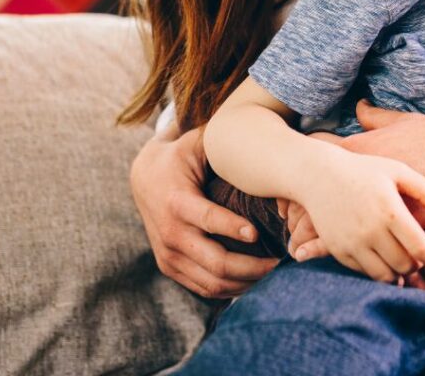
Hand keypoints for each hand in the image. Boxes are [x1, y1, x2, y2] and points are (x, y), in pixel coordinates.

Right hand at [129, 125, 277, 297]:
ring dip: (244, 282)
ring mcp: (168, 255)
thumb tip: (258, 135)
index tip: (258, 233)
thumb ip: (221, 142)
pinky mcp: (170, 267)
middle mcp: (170, 234)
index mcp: (177, 202)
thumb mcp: (196, 144)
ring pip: (211, 282)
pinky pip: (202, 288)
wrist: (144, 177)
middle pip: (215, 262)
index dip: (234, 228)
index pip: (208, 220)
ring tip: (273, 274)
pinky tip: (253, 280)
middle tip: (280, 261)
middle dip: (251, 266)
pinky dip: (230, 289)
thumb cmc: (181, 156)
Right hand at [299, 142, 424, 283]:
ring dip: (398, 273)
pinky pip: (364, 273)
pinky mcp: (339, 251)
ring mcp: (353, 244)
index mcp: (390, 211)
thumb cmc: (364, 170)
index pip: (420, 247)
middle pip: (405, 265)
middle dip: (417, 266)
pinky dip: (377, 271)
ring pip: (385, 276)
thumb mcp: (397, 171)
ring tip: (403, 263)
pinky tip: (383, 260)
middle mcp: (371, 231)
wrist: (320, 175)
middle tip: (419, 258)